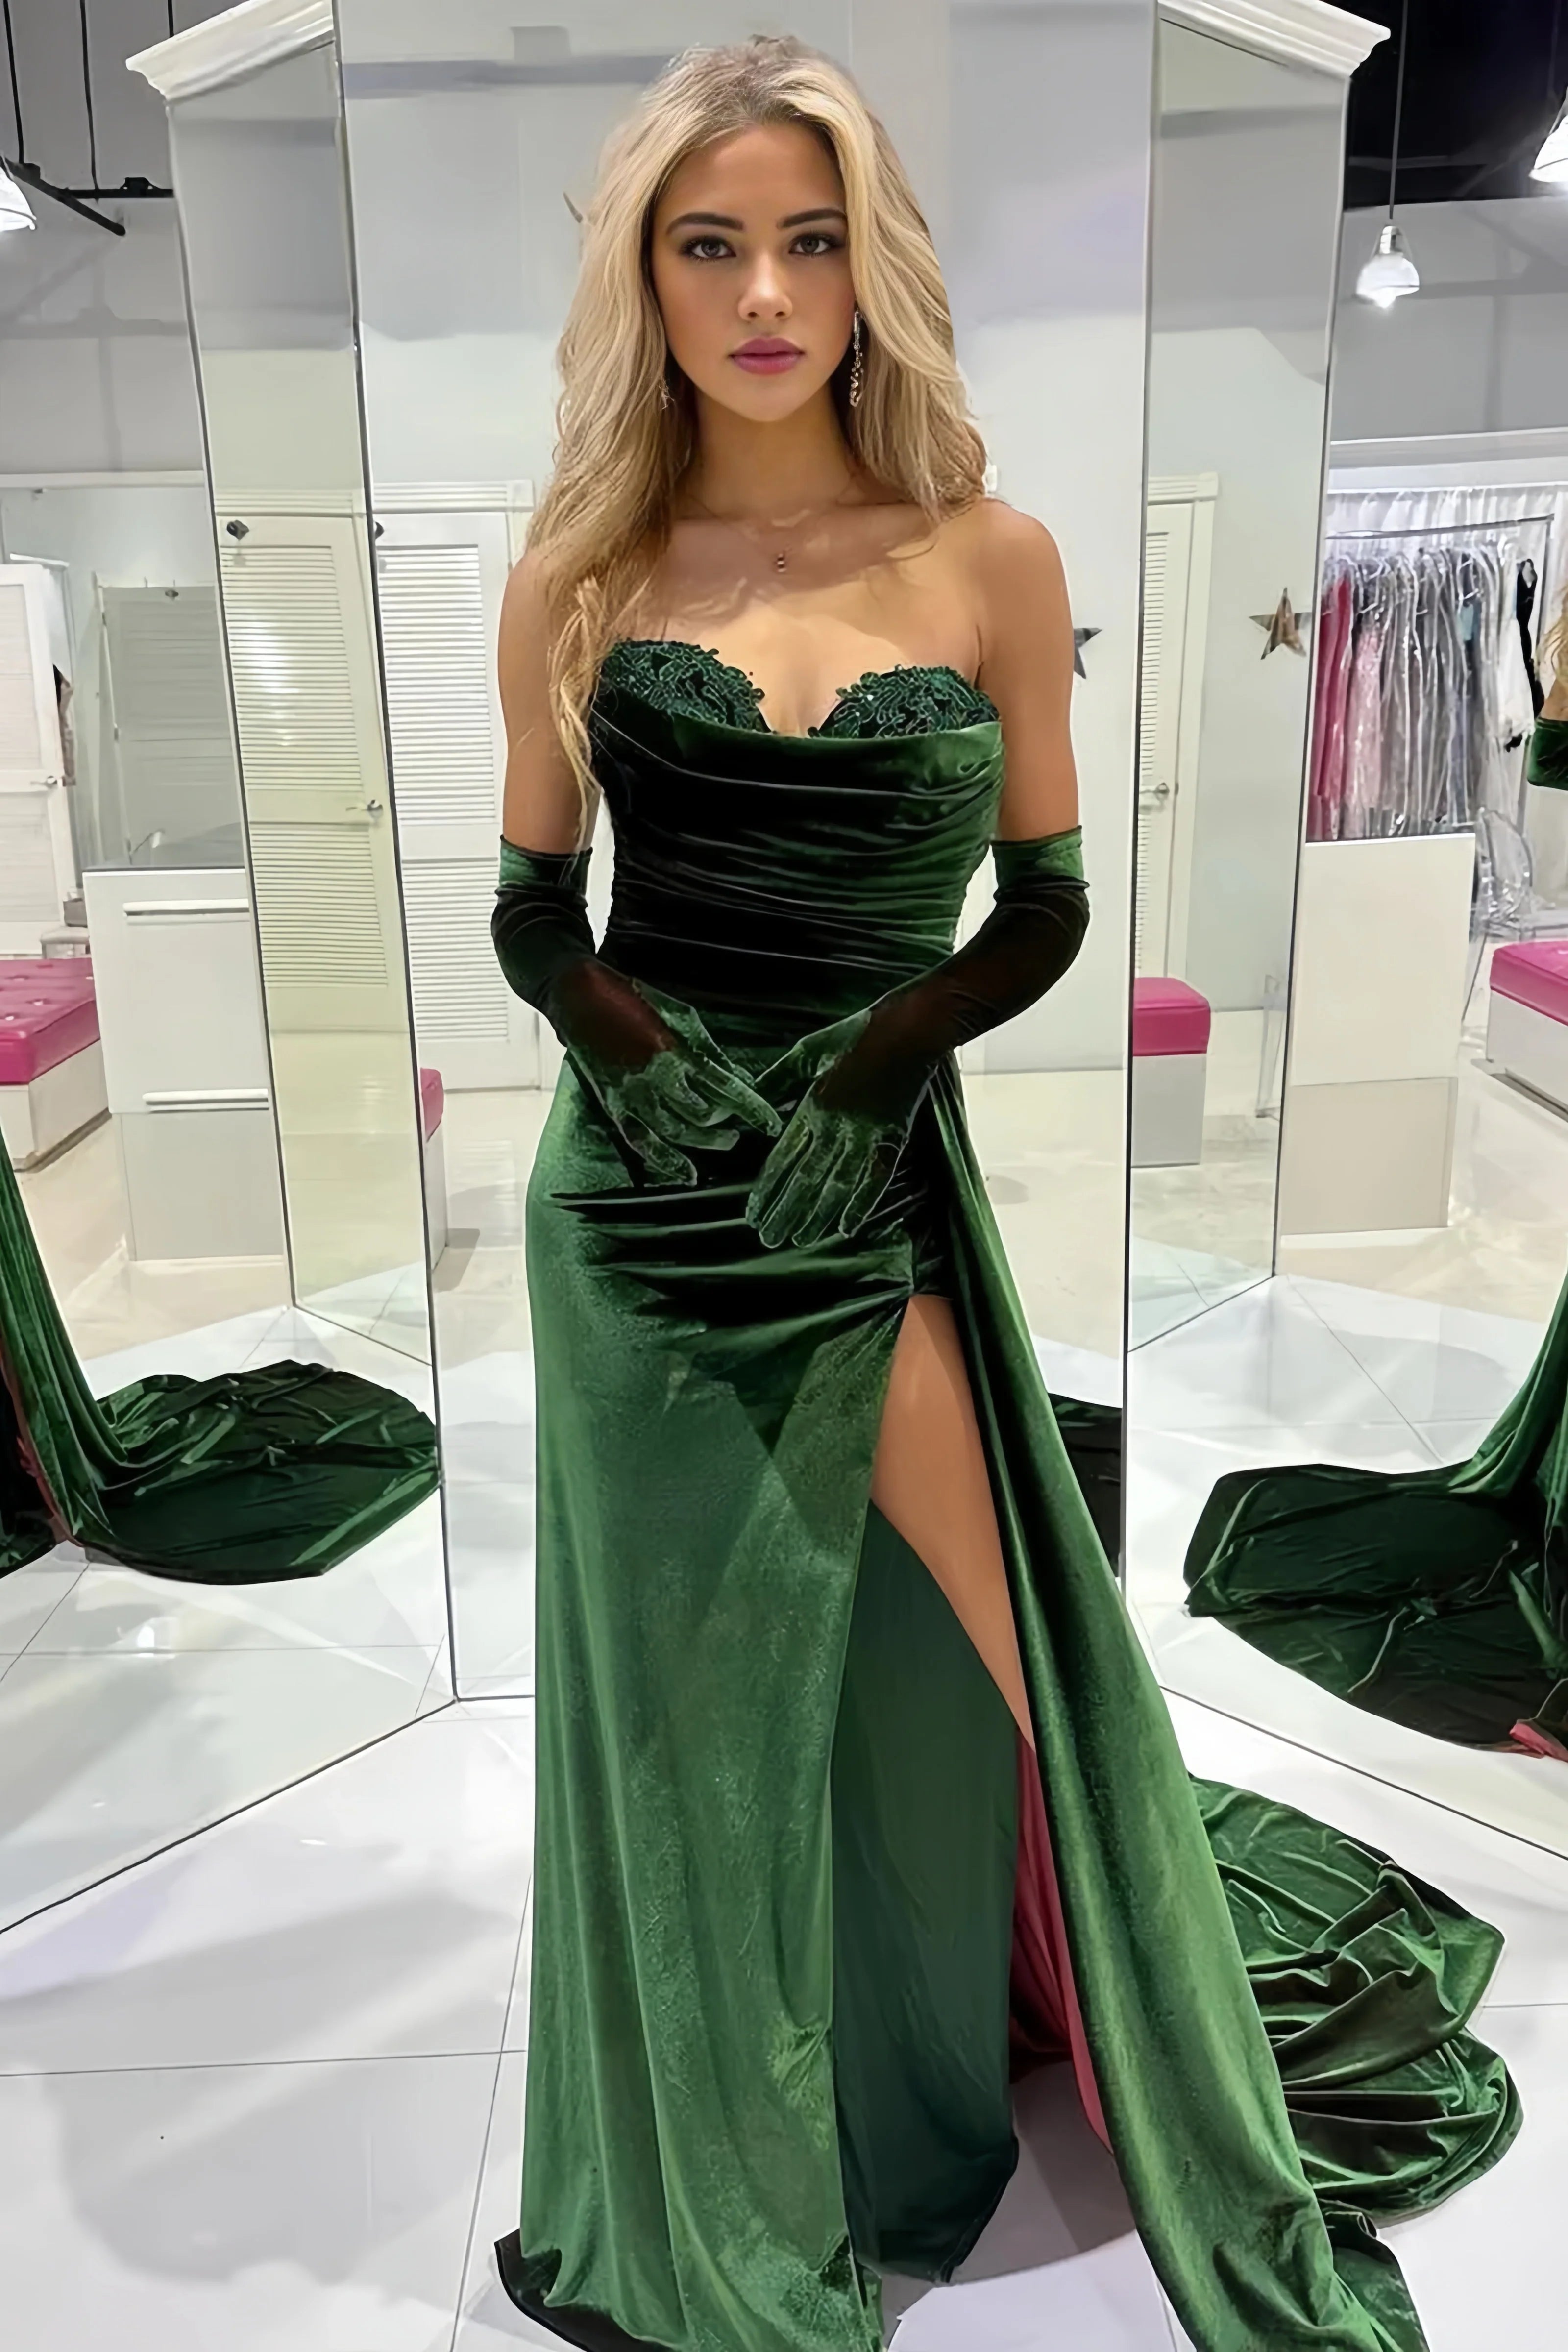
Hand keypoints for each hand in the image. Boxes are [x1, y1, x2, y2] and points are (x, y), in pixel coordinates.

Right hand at [564, 974, 780, 1186]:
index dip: (751, 1108)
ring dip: (704, 1142)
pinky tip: (687, 1173)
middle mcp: (654, 1078)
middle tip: (740, 1124)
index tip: (770, 1123)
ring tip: (726, 1141)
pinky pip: (641, 1142)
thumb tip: (736, 1074)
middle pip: (702, 1114)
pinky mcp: (613, 1105)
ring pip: (675, 1133)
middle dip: (726, 1122)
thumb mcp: (678, 1013)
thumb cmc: (630, 998)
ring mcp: (632, 1095)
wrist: (578, 997)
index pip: (724, 1087)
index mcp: (674, 1050)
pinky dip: (665, 1161)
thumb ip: (707, 1048)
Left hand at [746, 1004, 932, 1248]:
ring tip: (800, 1239)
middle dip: (786, 1212)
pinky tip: (846, 1227)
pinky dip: (862, 1204)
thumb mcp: (807, 1051)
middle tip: (769, 1238)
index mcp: (813, 1106)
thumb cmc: (856, 1034)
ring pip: (837, 1185)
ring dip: (817, 1215)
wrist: (909, 1029)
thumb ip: (778, 1081)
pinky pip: (876, 1179)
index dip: (767, 1190)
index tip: (753, 1215)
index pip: (783, 1159)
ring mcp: (867, 1135)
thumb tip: (753, 1105)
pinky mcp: (894, 1138)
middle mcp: (837, 1127)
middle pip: (806, 1179)